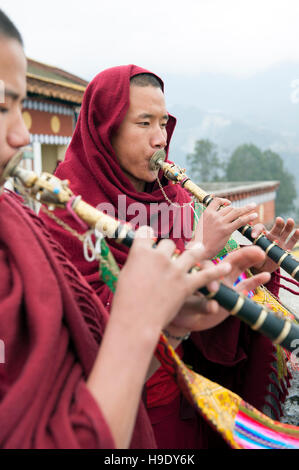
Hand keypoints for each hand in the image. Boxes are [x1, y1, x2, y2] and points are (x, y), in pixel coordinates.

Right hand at [112, 226, 231, 334]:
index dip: (147, 235)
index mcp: (140, 251)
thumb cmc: (125, 300)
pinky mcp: (186, 284)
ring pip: (191, 252)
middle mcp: (159, 256)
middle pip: (169, 243)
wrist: (136, 320)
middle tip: (166, 257)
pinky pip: (205, 274)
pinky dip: (217, 271)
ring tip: (199, 248)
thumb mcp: (124, 275)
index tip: (148, 237)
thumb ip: (135, 262)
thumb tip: (139, 256)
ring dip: (196, 250)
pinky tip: (227, 267)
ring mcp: (175, 270)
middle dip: (168, 249)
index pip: (145, 233)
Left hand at [167, 246, 269, 332]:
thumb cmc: (181, 310)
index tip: (215, 288)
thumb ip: (201, 306)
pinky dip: (255, 281)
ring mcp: (225, 283)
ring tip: (261, 254)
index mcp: (199, 274)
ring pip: (237, 267)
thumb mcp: (188, 308)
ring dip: (249, 260)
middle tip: (257, 253)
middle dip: (243, 256)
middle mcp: (213, 275)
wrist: (185, 319)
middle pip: (228, 261)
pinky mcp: (233, 294)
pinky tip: (266, 275)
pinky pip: (245, 285)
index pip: (206, 266)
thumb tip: (213, 306)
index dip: (212, 272)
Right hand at [192, 197, 257, 258]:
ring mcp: (220, 222)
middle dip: (238, 209)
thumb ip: (210, 219)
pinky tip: (254, 215)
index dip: (224, 200)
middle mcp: (214, 216)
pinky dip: (248, 217)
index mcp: (207, 213)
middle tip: (249, 206)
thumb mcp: (202, 225)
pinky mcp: (226, 230)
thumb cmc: (201, 240)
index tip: (229, 203)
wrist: (199, 250)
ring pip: (236, 212)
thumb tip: (218, 217)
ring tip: (254, 206)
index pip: (216, 201)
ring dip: (246, 209)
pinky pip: (240, 221)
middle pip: (229, 208)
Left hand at [251, 217, 298, 273]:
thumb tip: (240, 243)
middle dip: (278, 223)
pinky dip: (296, 236)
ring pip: (286, 231)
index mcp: (262, 235)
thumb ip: (246, 248)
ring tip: (290, 221)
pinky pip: (292, 241)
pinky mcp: (286, 248)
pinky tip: (298, 231)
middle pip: (276, 227)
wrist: (262, 268)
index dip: (257, 230)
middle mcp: (272, 236)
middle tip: (279, 219)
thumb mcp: (248, 253)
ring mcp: (280, 241)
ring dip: (288, 225)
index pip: (260, 228)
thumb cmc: (253, 258)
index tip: (254, 236)